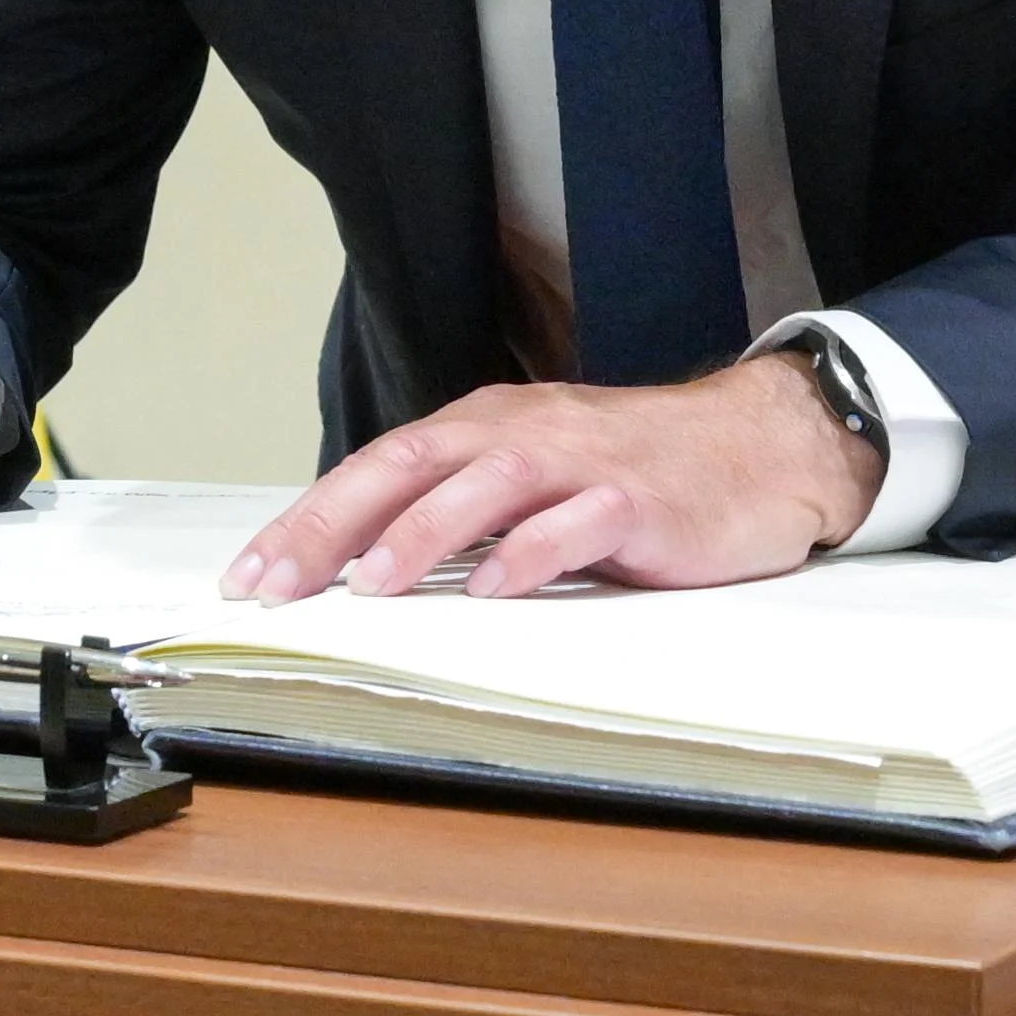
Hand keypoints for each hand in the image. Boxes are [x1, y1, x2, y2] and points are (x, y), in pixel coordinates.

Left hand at [223, 356, 877, 602]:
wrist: (764, 446)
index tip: (250, 576)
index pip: (379, 466)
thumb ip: (462, 511)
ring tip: (369, 584)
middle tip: (276, 585)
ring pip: (486, 484)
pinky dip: (531, 551)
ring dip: (420, 532)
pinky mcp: (642, 500)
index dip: (309, 520)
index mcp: (489, 429)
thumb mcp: (537, 480)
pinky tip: (494, 586)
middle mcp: (526, 433)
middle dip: (334, 525)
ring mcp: (584, 463)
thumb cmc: (642, 471)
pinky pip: (578, 522)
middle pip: (410, 464)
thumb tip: (363, 568)